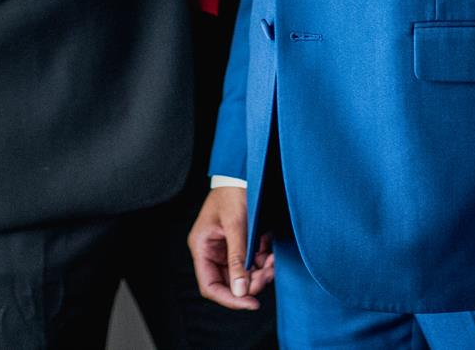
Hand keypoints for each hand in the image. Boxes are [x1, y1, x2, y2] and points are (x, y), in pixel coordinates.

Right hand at [188, 187, 274, 309]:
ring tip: (273, 261)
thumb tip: (241, 291)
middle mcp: (212, 251)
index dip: (230, 299)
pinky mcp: (241, 244)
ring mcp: (227, 248)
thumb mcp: (236, 226)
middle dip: (251, 282)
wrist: (244, 171)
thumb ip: (237, 259)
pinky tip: (271, 252)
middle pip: (230, 282)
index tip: (251, 303)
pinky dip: (263, 261)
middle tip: (269, 273)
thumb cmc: (233, 192)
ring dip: (260, 272)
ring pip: (244, 274)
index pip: (210, 285)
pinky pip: (252, 262)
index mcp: (202, 247)